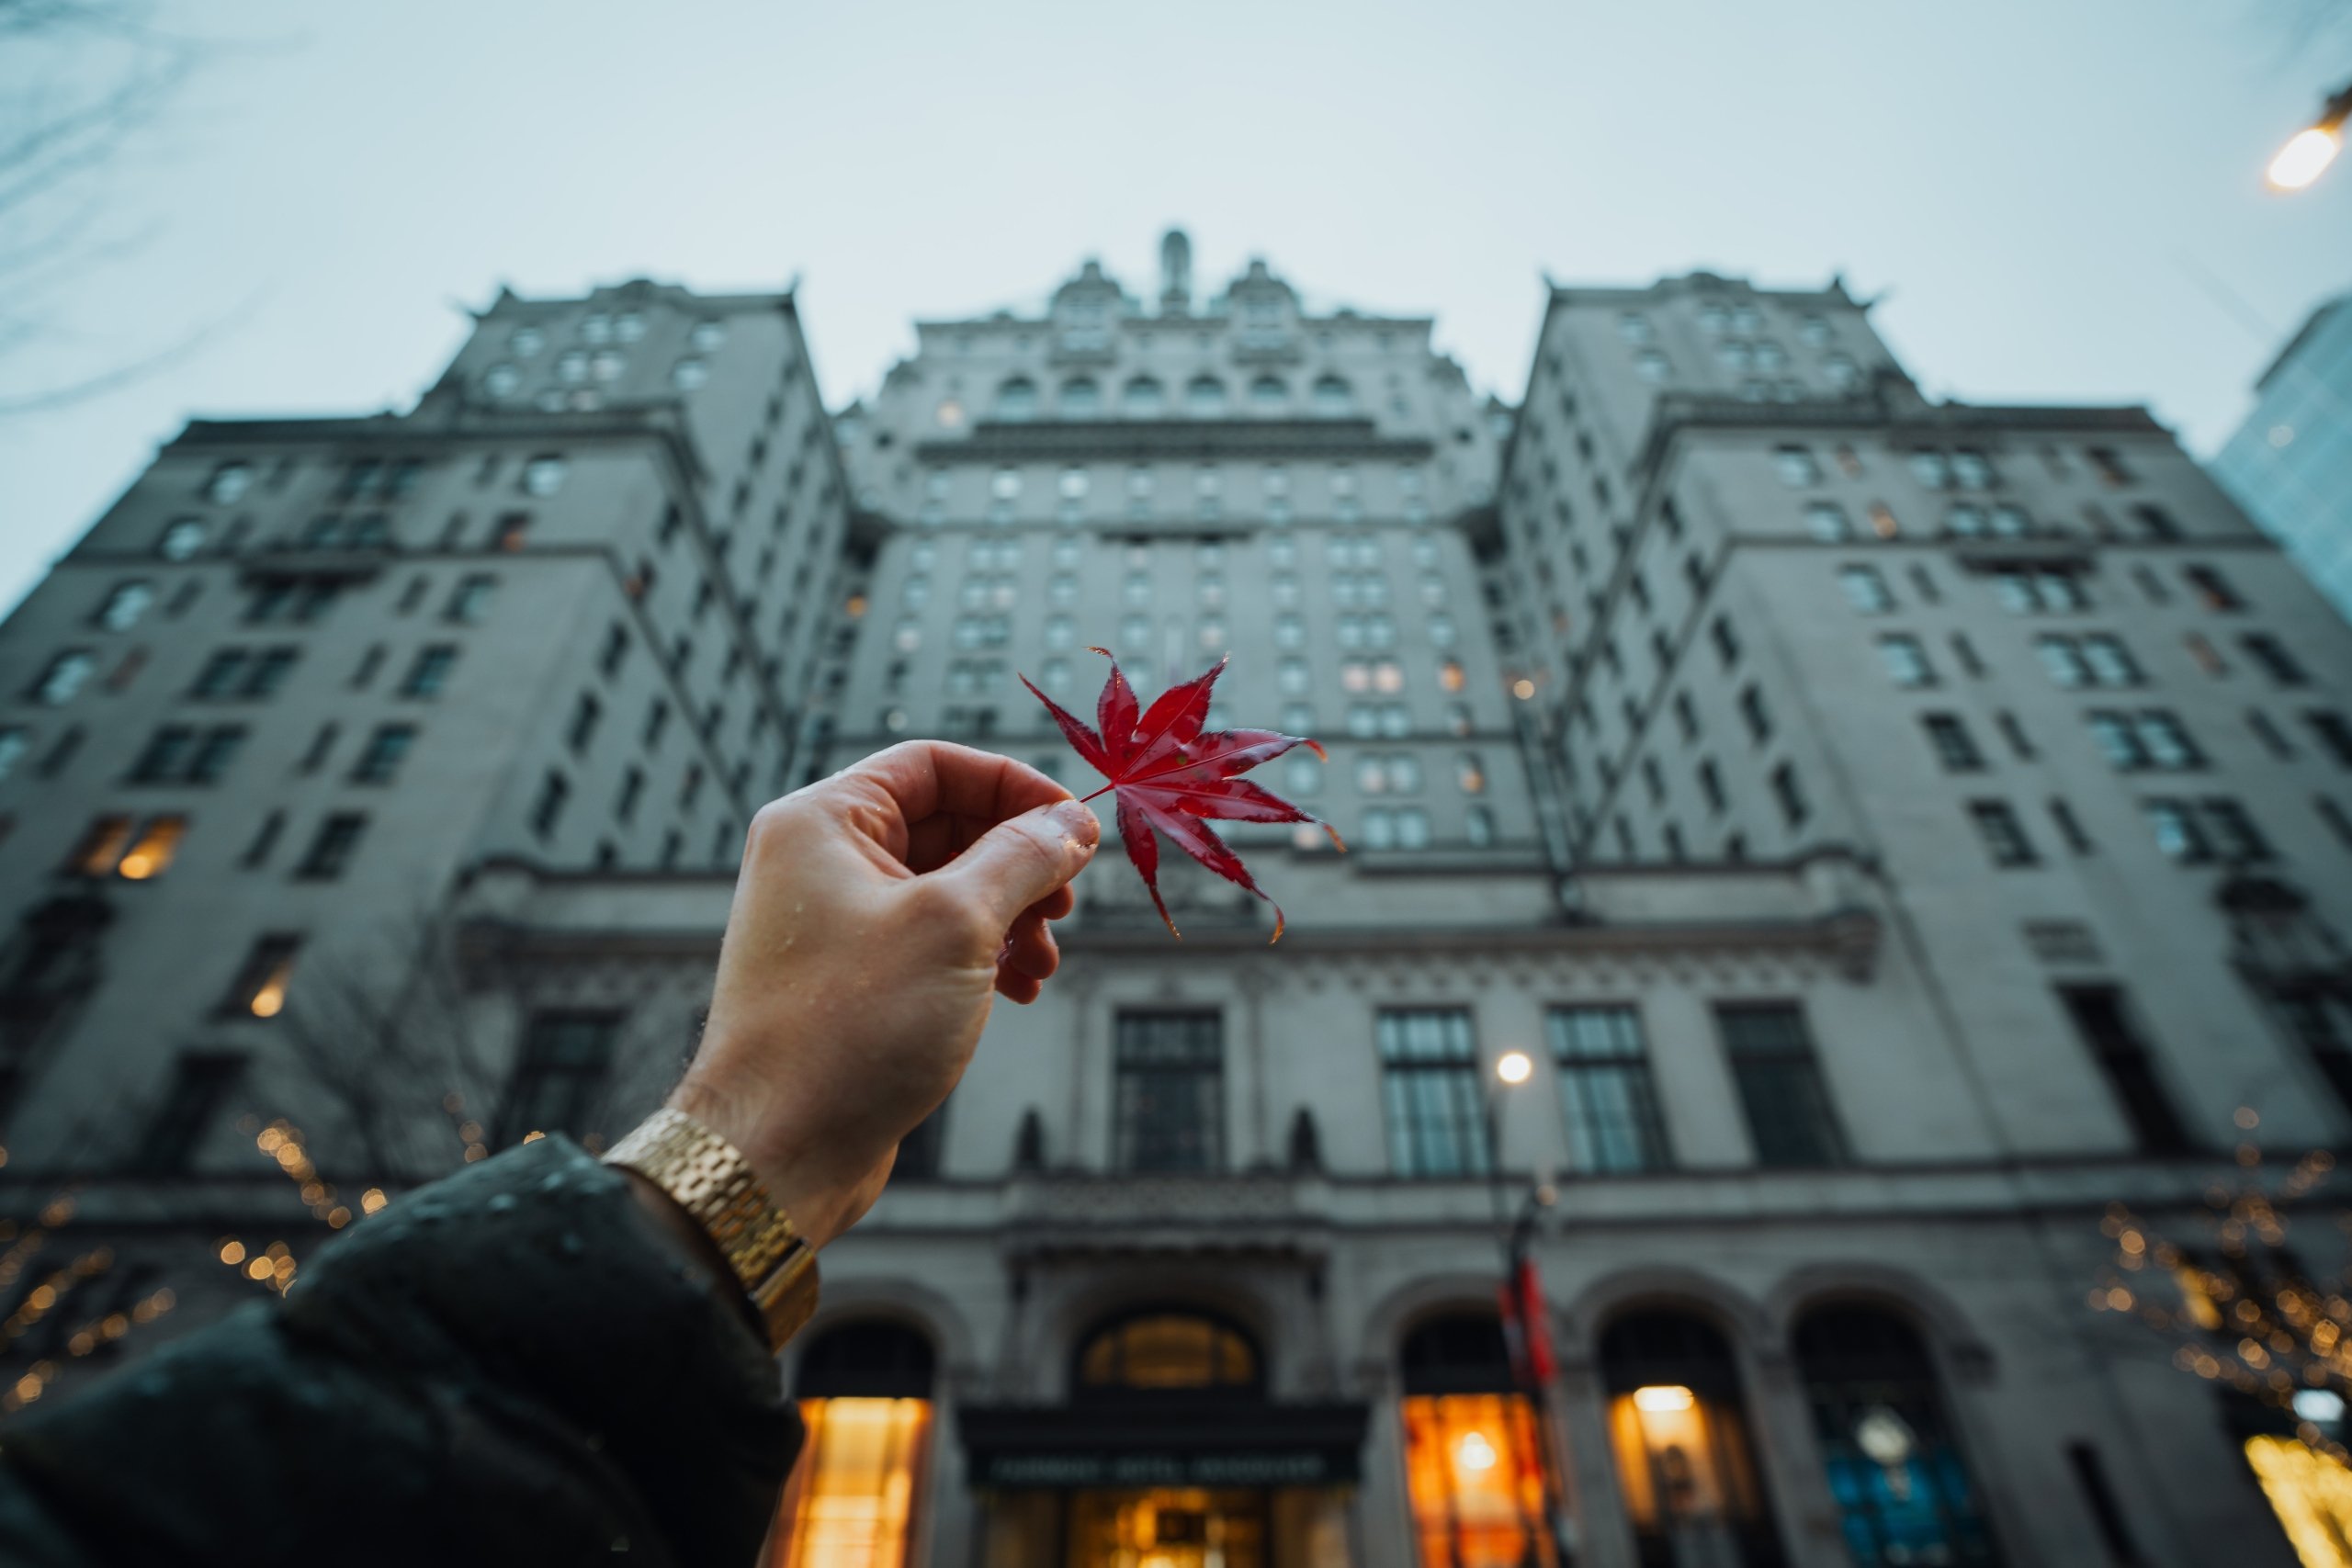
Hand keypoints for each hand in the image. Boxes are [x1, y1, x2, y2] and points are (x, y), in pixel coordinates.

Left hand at [665, 742, 1098, 1248]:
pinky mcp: (850, 980)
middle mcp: (820, 861)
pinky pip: (931, 941)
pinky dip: (982, 955)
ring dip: (1010, 916)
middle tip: (1065, 905)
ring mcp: (833, 923)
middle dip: (1018, 863)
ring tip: (1044, 964)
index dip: (1013, 786)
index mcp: (823, 821)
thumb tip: (1071, 822)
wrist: (776, 1150)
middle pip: (947, 825)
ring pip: (948, 888)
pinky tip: (1019, 991)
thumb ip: (1022, 858)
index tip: (1075, 827)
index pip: (934, 765)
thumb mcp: (956, 925)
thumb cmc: (849, 1028)